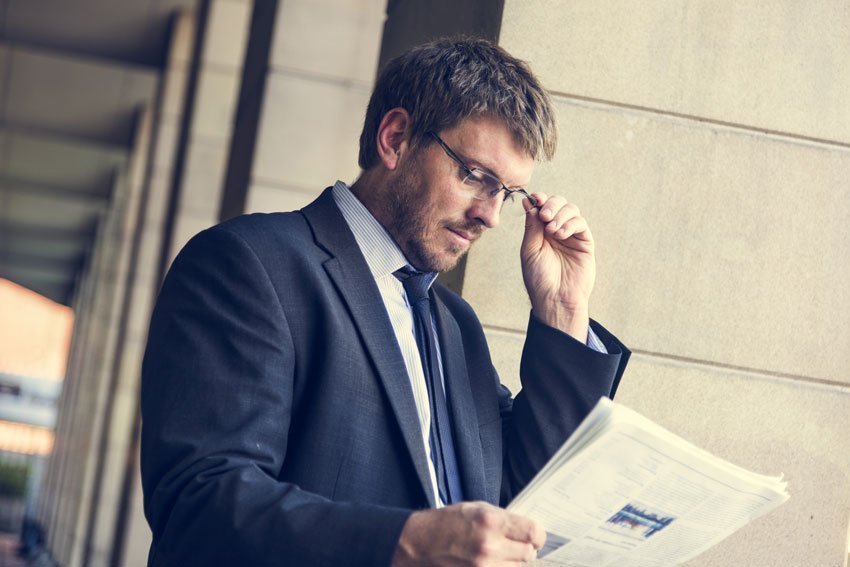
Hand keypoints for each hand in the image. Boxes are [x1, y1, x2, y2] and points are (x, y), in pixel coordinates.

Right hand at [393, 501, 545, 565]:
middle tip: (513, 545)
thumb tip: (527, 530)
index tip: (534, 536)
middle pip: (528, 553)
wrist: (419, 544)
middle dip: (524, 549)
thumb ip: (503, 519)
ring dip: (513, 562)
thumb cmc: (447, 523)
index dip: (537, 535)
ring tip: (498, 555)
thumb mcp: (476, 509)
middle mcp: (489, 546)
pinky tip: (492, 563)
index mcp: (491, 521)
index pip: (533, 532)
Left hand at [520, 193, 594, 341]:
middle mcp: (556, 231)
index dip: (540, 199)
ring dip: (560, 214)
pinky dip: (570, 224)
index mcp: (540, 232)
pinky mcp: (584, 242)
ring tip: (552, 230)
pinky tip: (561, 235)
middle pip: (558, 203)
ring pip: (571, 210)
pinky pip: (580, 224)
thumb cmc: (539, 279)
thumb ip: (531, 226)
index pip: (542, 207)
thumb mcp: (530, 250)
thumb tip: (528, 202)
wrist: (556, 299)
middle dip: (551, 204)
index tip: (536, 198)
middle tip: (544, 215)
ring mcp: (571, 236)